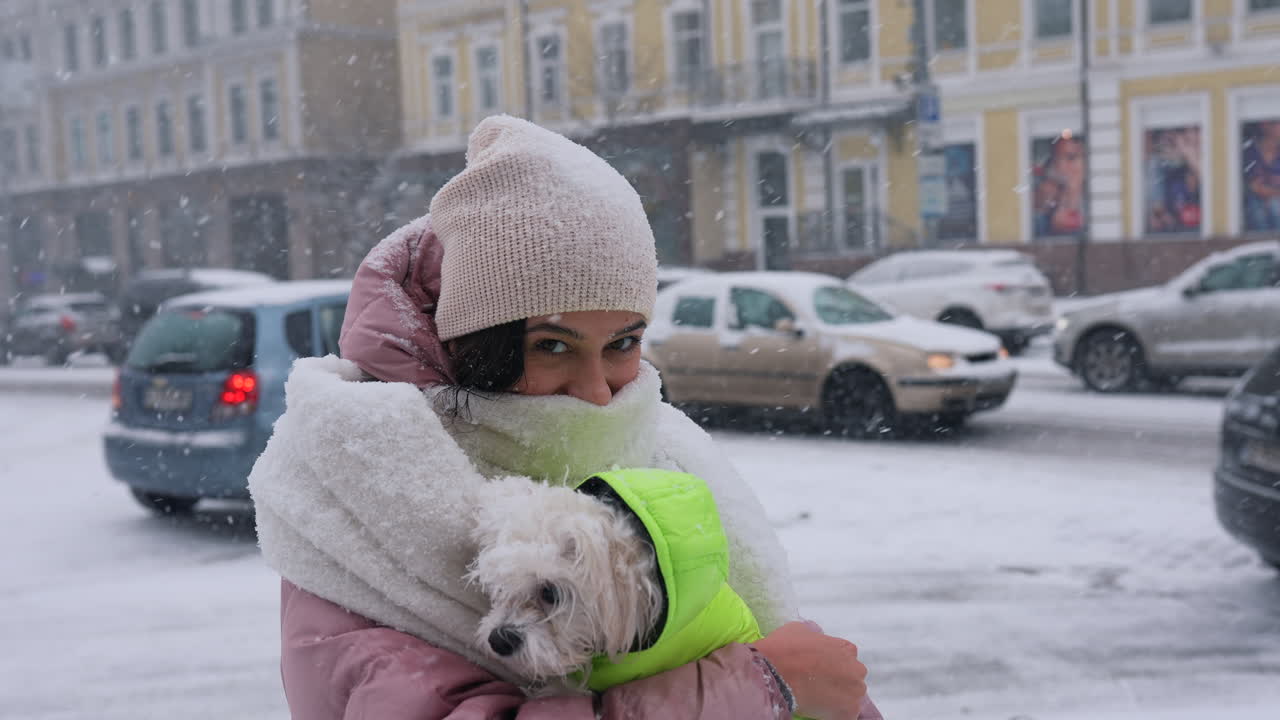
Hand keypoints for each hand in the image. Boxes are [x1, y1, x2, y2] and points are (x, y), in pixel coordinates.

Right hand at [752, 621, 867, 719]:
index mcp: (846, 648)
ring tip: (818, 700)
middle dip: (839, 682)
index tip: (819, 670)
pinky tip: (819, 710)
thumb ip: (814, 637)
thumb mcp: (799, 630)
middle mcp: (856, 669)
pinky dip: (835, 715)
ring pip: (851, 698)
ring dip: (838, 699)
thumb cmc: (785, 649)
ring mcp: (855, 692)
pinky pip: (845, 715)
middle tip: (818, 685)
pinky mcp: (849, 712)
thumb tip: (812, 643)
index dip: (832, 664)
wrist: (776, 674)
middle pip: (852, 678)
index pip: (846, 658)